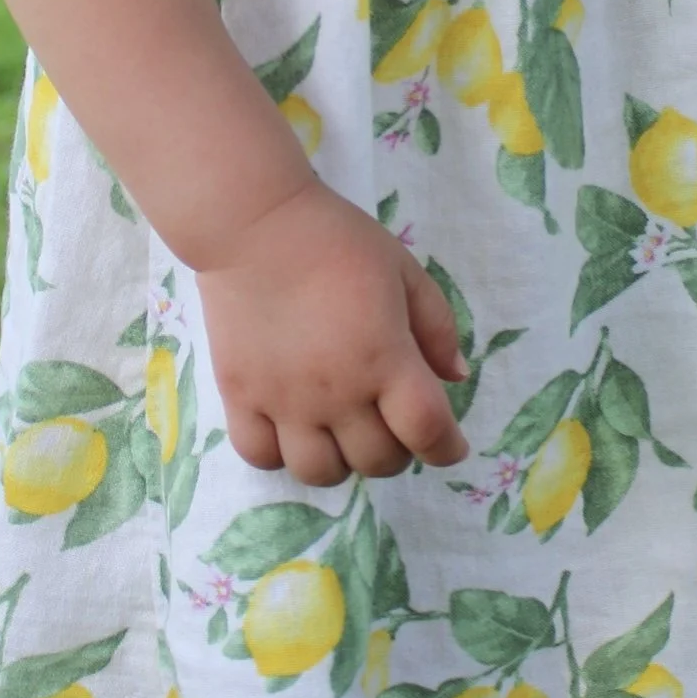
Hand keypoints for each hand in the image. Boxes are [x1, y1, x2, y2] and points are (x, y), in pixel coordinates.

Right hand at [196, 184, 468, 486]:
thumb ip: (437, 328)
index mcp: (385, 358)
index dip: (448, 449)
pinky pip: (262, 456)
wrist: (254, 224)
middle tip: (392, 423)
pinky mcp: (240, 396)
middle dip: (398, 451)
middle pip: (378, 461)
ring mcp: (284, 400)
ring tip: (342, 433)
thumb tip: (455, 378)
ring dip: (343, 461)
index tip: (450, 446)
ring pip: (320, 473)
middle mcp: (337, 392)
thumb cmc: (337, 241)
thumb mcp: (405, 272)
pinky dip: (282, 456)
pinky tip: (292, 430)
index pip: (427, 432)